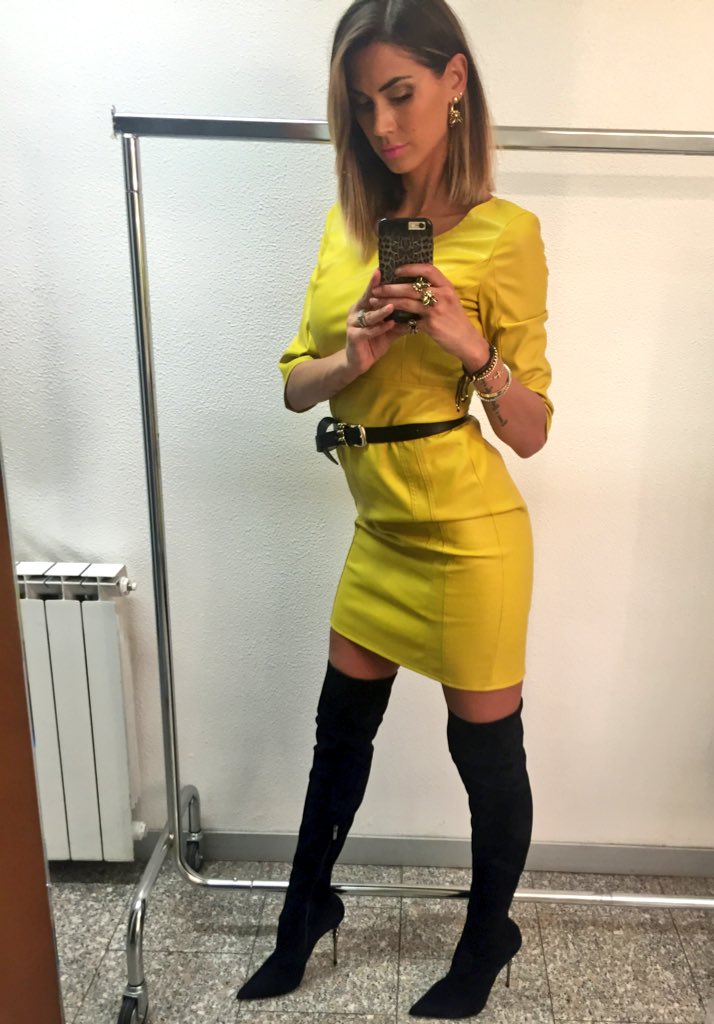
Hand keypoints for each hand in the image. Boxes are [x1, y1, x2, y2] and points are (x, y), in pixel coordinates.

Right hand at [345, 268, 404, 375]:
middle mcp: (356, 311)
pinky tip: (389, 325)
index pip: (373, 290)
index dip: (377, 280)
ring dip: (381, 311)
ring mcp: (353, 324)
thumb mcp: (390, 329)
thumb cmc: (375, 342)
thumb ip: (401, 318)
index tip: (383, 268)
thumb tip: (420, 309)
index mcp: (364, 306)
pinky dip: (379, 328)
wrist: (360, 362)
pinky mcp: (353, 337)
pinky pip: (368, 331)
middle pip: (367, 298)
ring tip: (392, 306)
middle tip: (386, 280)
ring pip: (369, 315)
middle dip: (376, 289)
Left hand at [372, 262, 489, 367]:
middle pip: (411, 287)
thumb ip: (435, 290)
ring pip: (407, 303)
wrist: (467, 341)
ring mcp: (436, 310)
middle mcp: (442, 295)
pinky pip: (409, 323)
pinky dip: (397, 323)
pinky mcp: (431, 326)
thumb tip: (414, 282)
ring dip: (389, 302)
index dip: (410, 268)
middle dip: (391, 288)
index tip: (396, 270)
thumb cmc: (456, 319)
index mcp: (446, 286)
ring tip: (375, 302)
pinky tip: (387, 322)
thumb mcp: (450, 299)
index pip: (427, 270)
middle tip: (377, 289)